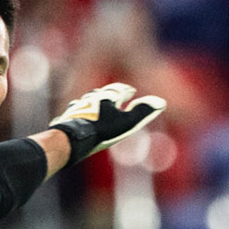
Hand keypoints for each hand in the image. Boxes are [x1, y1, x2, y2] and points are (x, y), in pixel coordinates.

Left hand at [50, 82, 166, 161]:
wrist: (72, 138)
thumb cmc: (101, 131)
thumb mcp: (127, 122)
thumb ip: (143, 112)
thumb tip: (161, 101)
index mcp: (108, 98)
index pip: (120, 90)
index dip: (126, 90)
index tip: (131, 90)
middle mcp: (92, 99)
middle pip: (102, 93)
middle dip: (109, 93)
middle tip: (113, 93)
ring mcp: (78, 108)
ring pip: (87, 100)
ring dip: (93, 100)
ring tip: (95, 101)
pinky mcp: (67, 118)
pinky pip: (74, 111)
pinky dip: (79, 111)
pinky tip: (76, 114)